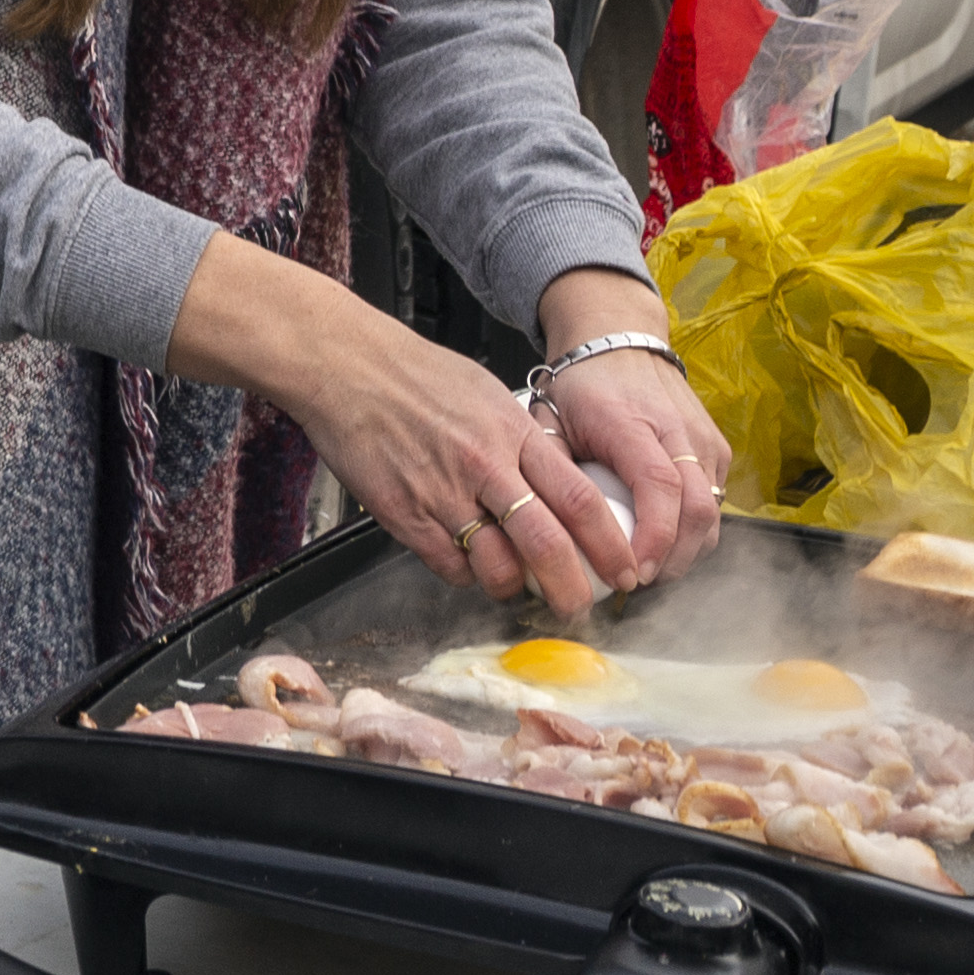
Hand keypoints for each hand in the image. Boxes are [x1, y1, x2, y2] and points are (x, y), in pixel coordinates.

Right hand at [171, 238, 635, 617]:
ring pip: (496, 567)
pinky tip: (466, 562)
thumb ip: (522, 439)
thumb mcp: (487, 393)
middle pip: (547, 544)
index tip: (627, 568)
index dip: (611, 544)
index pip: (580, 499)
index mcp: (513, 432)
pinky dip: (465, 575)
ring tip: (514, 585)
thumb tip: (554, 481)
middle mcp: (484, 466)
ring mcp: (442, 493)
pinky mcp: (403, 515)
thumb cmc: (416, 374)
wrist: (347, 367)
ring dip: (512, 587)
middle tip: (580, 607)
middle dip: (572, 588)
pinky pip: (448, 566)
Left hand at [529, 268, 732, 586]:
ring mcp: (702, 437)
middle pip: (697, 509)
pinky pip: (716, 501)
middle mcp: (676, 429)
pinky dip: (696, 531)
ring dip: (687, 550)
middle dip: (674, 558)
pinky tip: (667, 544)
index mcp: (630, 422)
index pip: (659, 487)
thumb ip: (549, 474)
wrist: (618, 339)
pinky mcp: (716, 446)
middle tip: (639, 582)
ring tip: (651, 568)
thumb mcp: (548, 421)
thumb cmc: (579, 386)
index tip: (633, 573)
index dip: (653, 539)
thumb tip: (545, 535)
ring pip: (713, 511)